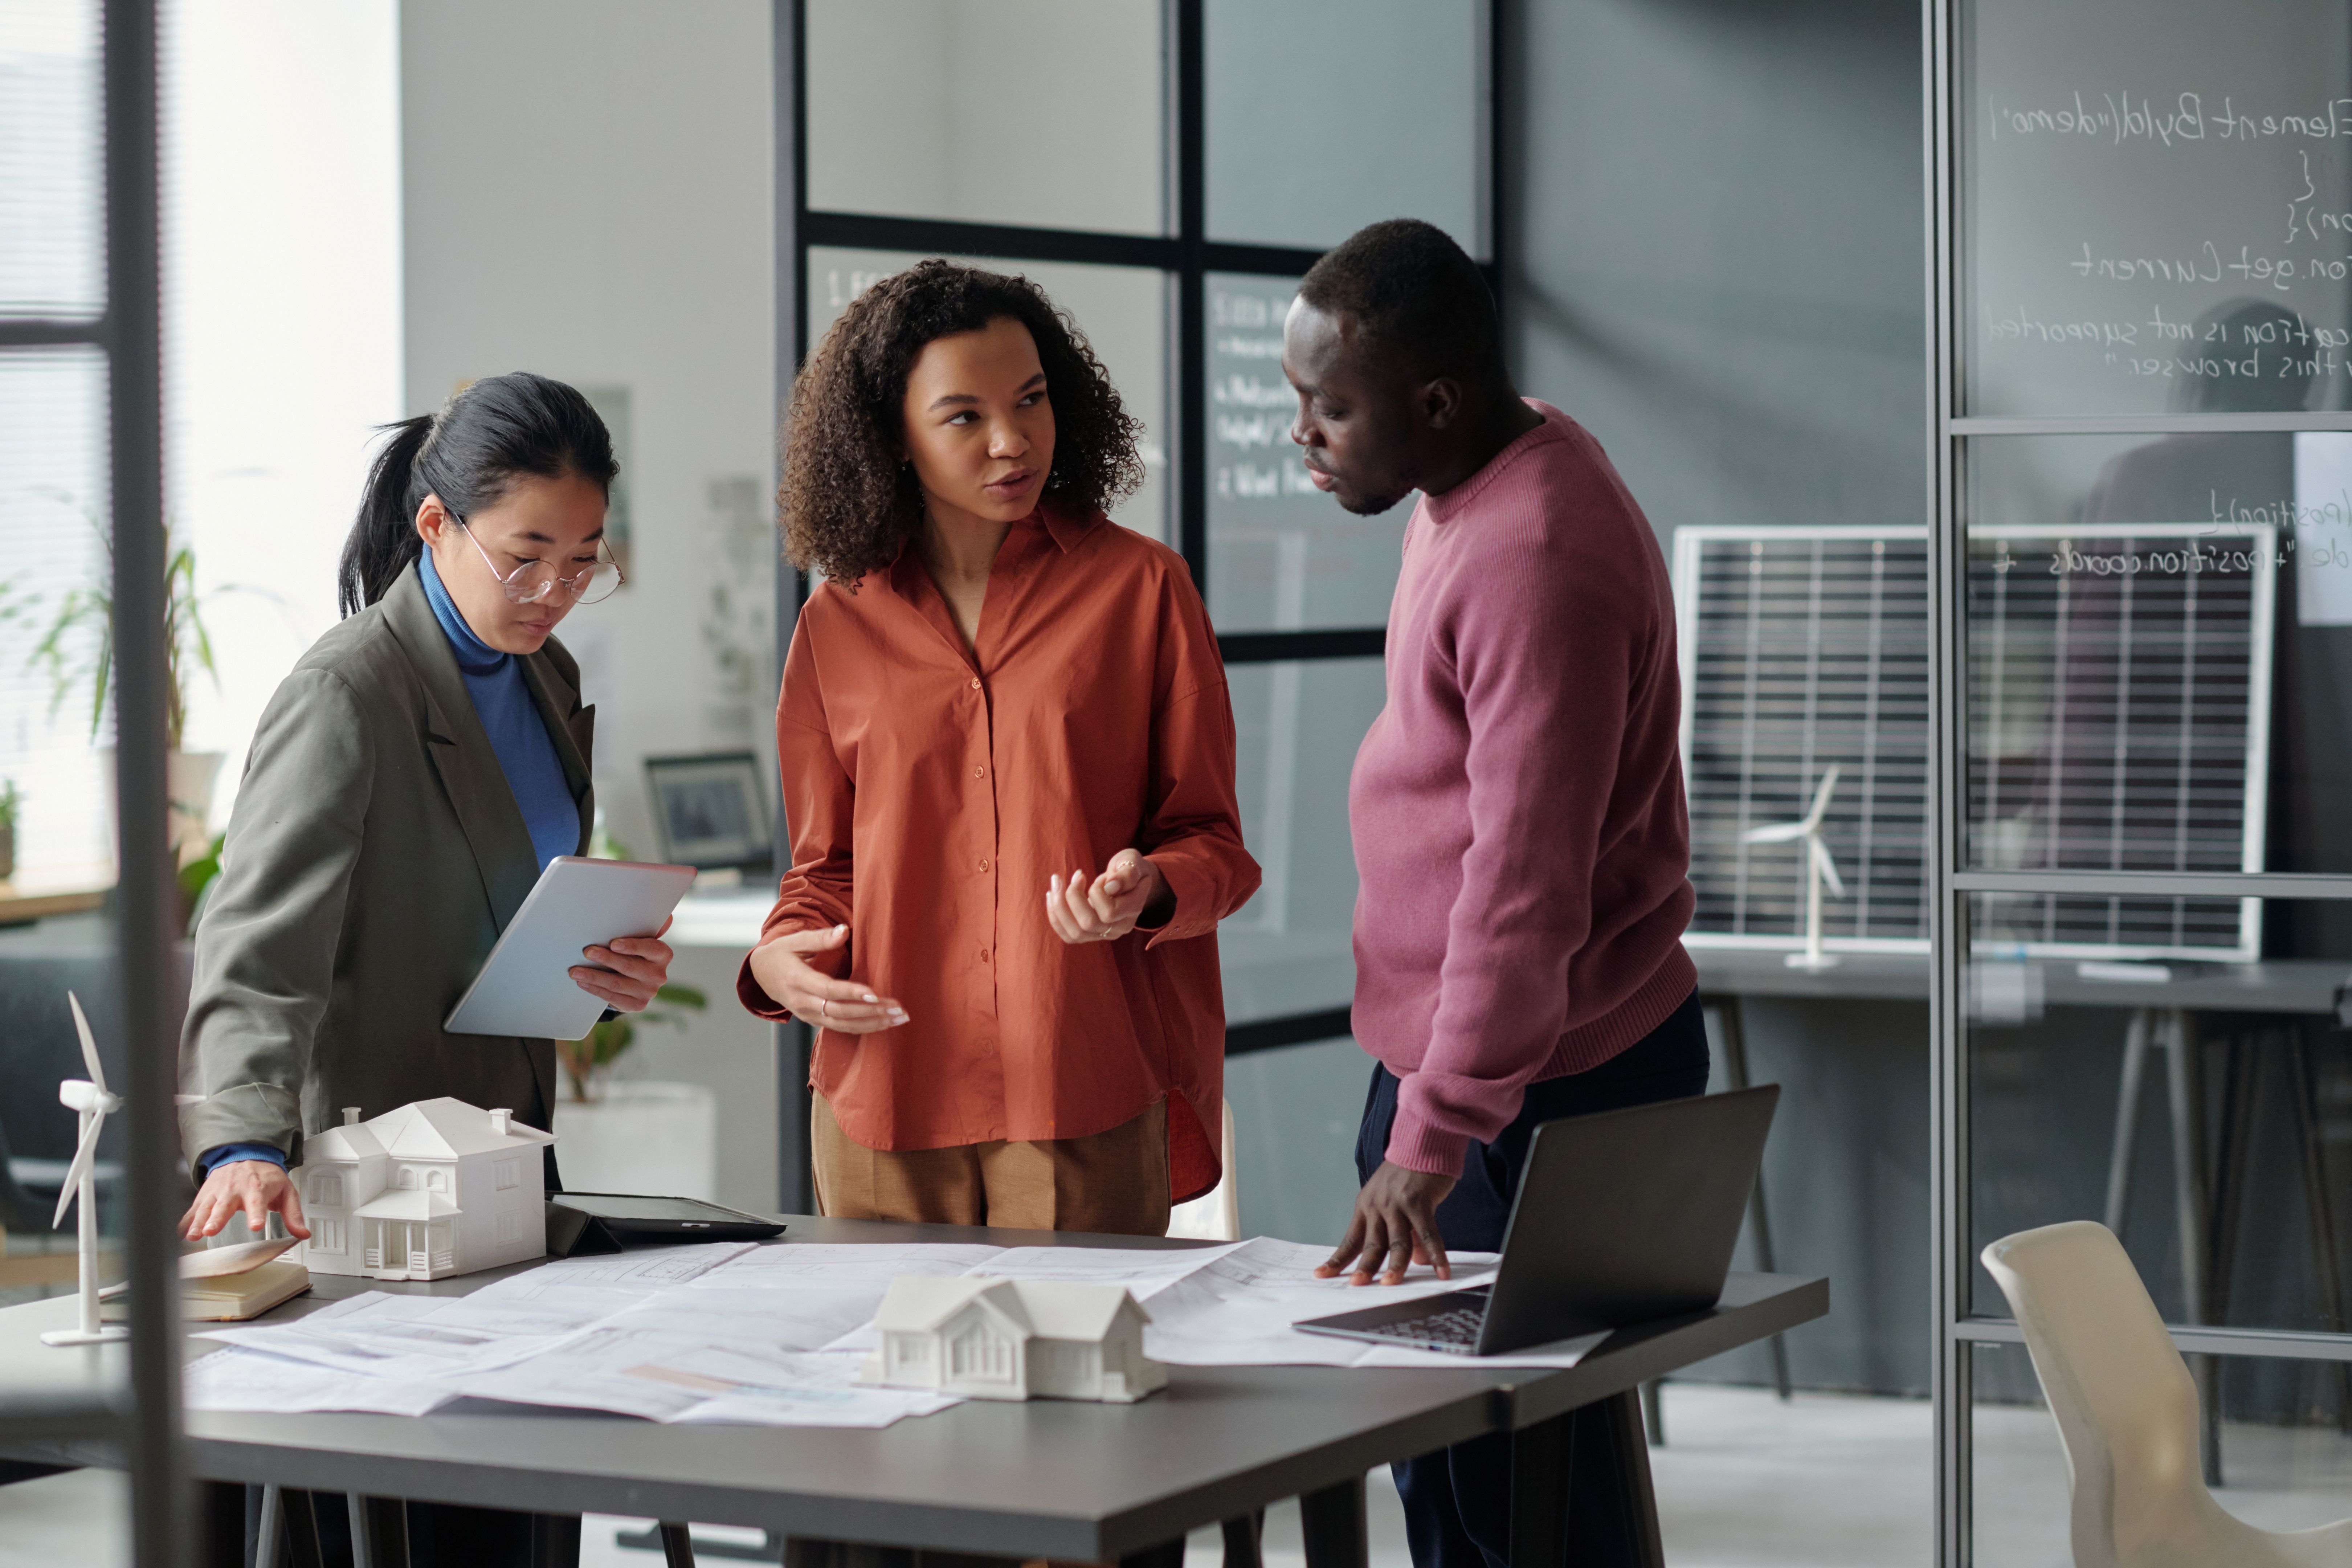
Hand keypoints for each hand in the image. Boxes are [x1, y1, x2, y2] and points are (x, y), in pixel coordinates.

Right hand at [180, 1159, 309, 1241]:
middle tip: (211, 1231)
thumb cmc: (266, 1177)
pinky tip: (180, 1233)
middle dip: (217, 1219)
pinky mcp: (205, 1196)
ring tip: (193, 1236)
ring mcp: (217, 1192)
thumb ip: (294, 1214)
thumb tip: (303, 1233)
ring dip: (198, 1222)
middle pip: (225, 1206)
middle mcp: (234, 1189)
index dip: (256, 1214)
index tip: (255, 1226)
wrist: (245, 1154)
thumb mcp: (286, 1191)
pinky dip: (186, 1221)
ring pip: (205, 1208)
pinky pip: (194, 1209)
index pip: (257, 1202)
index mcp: (256, 1188)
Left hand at [571, 915, 675, 1012]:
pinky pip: (613, 997)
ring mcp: (648, 992)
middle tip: (587, 952)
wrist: (637, 980)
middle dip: (606, 959)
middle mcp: (659, 975)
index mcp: (663, 955)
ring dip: (594, 976)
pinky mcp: (637, 1005)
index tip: (613, 944)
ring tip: (575, 971)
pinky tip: (582, 982)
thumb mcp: (643, 939)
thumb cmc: (636, 952)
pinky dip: (595, 989)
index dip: (632, 946)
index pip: (651, 949)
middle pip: (629, 966)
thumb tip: (666, 916)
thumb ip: (649, 928)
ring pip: (617, 983)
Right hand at [746, 923, 906, 1033]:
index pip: (828, 990)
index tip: (874, 993)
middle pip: (839, 1012)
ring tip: (899, 1019)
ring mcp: (808, 1015)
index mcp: (797, 980)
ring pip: (843, 1025)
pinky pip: (841, 1028)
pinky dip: (864, 1028)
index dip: (851, 993)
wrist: (761, 975)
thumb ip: (819, 937)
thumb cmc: (781, 954)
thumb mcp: (794, 940)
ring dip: (873, 1024)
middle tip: (898, 1009)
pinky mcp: (814, 1021)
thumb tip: (844, 931)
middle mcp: (802, 1003)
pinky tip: (884, 1024)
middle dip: (871, 1012)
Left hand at [1046, 850, 1170, 943]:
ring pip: (1075, 932)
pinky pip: (1067, 935)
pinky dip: (1055, 915)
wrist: (1128, 880)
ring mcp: (1104, 934)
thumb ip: (1127, 874)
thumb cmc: (1129, 867)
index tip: (1101, 877)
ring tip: (1057, 882)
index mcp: (1133, 910)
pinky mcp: (1089, 935)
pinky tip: (1051, 895)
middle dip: (1072, 896)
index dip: (1097, 892)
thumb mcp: (1132, 863)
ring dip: (1059, 906)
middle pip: (1088, 924)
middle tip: (1076, 875)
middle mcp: (1119, 928)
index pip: (1109, 912)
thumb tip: (1110, 887)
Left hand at [1317, 1161, 1456, 1285]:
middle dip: (1364, 1268)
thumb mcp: (1398, 1203)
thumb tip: (1416, 1262)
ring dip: (1396, 1266)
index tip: (1322, 1275)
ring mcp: (1397, 1204)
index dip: (1337, 1260)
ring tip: (1391, 1285)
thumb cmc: (1409, 1175)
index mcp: (1366, 1207)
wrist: (1422, 1142)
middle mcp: (1377, 1206)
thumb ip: (1404, 1233)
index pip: (1350, 1240)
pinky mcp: (1418, 1201)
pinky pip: (1427, 1234)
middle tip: (1357, 1286)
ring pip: (1396, 1243)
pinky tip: (1441, 1271)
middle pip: (1371, 1245)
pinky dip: (1436, 1254)